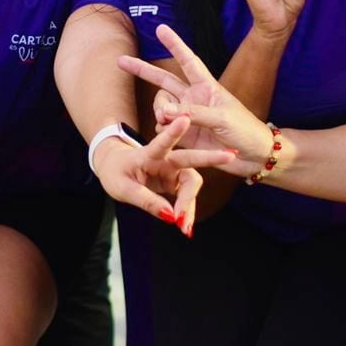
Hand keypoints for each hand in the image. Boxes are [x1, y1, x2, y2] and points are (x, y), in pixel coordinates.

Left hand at [92, 115, 233, 235]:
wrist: (115, 169)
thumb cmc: (116, 173)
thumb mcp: (123, 189)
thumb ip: (146, 201)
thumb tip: (170, 217)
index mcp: (147, 154)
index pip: (161, 142)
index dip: (173, 132)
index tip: (186, 118)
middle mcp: (164, 159)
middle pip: (190, 158)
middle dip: (210, 157)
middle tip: (231, 156)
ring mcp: (172, 169)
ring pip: (191, 184)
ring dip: (190, 204)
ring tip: (184, 227)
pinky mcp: (175, 181)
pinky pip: (186, 197)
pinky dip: (186, 212)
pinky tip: (185, 226)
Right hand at [119, 24, 277, 169]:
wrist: (255, 157)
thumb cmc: (245, 130)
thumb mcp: (221, 118)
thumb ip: (192, 113)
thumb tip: (163, 111)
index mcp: (206, 87)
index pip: (187, 61)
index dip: (174, 44)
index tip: (160, 28)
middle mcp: (193, 98)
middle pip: (163, 80)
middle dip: (142, 70)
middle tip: (120, 60)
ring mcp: (188, 117)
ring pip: (162, 108)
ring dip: (160, 114)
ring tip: (166, 123)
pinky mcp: (185, 136)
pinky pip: (164, 129)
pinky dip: (163, 132)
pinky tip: (169, 137)